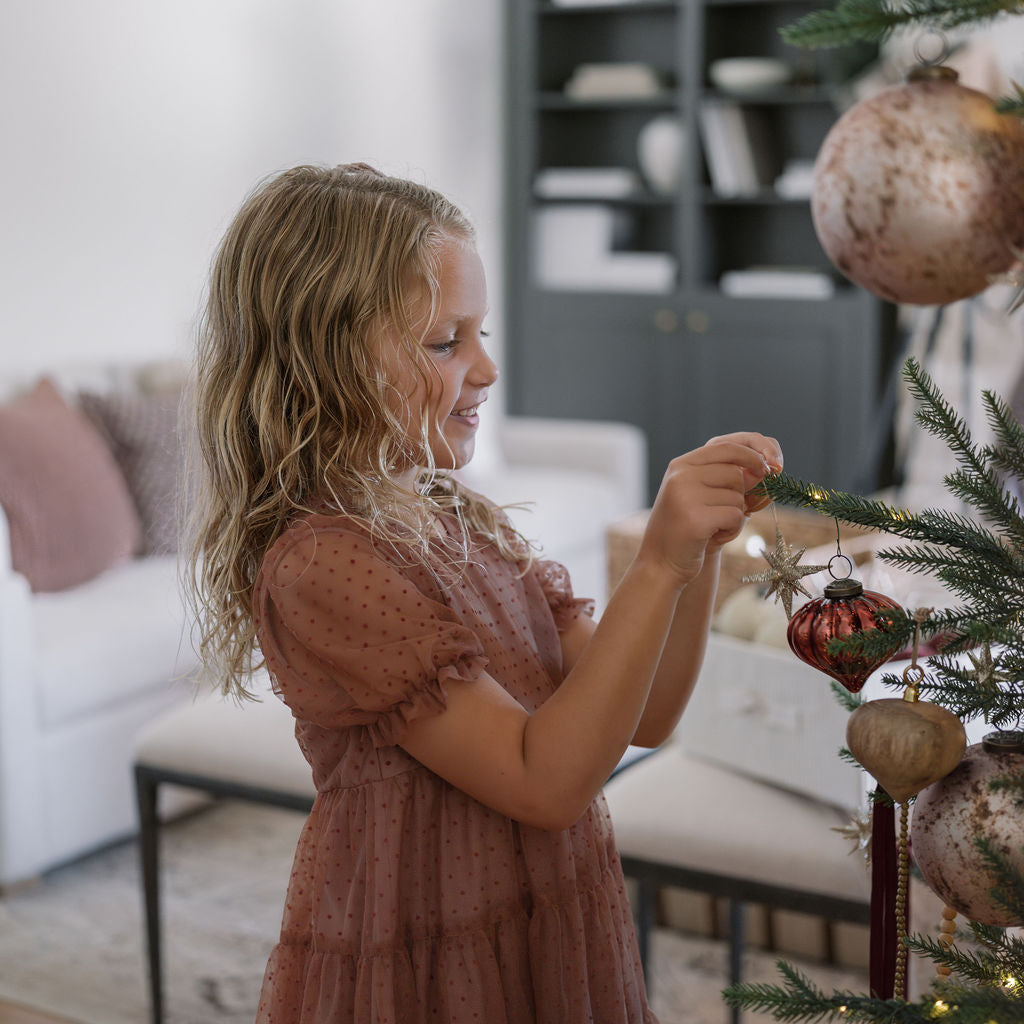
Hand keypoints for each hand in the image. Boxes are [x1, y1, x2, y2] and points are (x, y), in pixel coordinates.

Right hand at [640, 432, 782, 586]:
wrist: (660, 563)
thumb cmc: (688, 528)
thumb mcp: (703, 495)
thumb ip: (729, 478)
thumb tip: (766, 470)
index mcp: (682, 464)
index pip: (727, 446)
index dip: (754, 454)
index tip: (771, 467)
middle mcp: (681, 475)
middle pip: (736, 473)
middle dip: (742, 495)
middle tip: (724, 513)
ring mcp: (685, 495)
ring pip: (738, 496)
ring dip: (735, 516)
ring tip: (712, 527)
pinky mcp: (695, 518)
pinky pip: (735, 516)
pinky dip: (732, 530)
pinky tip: (712, 537)